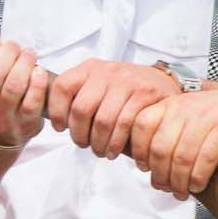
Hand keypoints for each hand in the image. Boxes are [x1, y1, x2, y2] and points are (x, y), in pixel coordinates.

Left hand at [47, 58, 179, 156]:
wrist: (160, 82)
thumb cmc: (123, 89)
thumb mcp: (98, 84)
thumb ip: (78, 95)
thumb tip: (56, 121)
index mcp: (89, 68)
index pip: (62, 87)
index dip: (56, 111)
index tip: (60, 128)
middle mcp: (106, 72)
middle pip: (81, 109)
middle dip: (78, 134)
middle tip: (83, 144)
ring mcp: (126, 82)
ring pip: (103, 121)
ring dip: (98, 143)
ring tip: (99, 150)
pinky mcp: (144, 95)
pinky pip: (124, 125)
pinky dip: (116, 143)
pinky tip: (114, 150)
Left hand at [128, 90, 217, 198]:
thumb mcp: (189, 117)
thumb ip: (166, 130)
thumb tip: (142, 163)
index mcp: (171, 103)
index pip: (141, 125)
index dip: (138, 151)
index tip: (144, 169)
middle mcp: (186, 106)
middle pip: (160, 148)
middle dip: (160, 175)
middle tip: (165, 188)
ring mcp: (208, 115)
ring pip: (182, 157)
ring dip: (179, 182)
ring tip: (181, 193)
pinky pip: (206, 157)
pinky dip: (198, 176)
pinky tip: (197, 186)